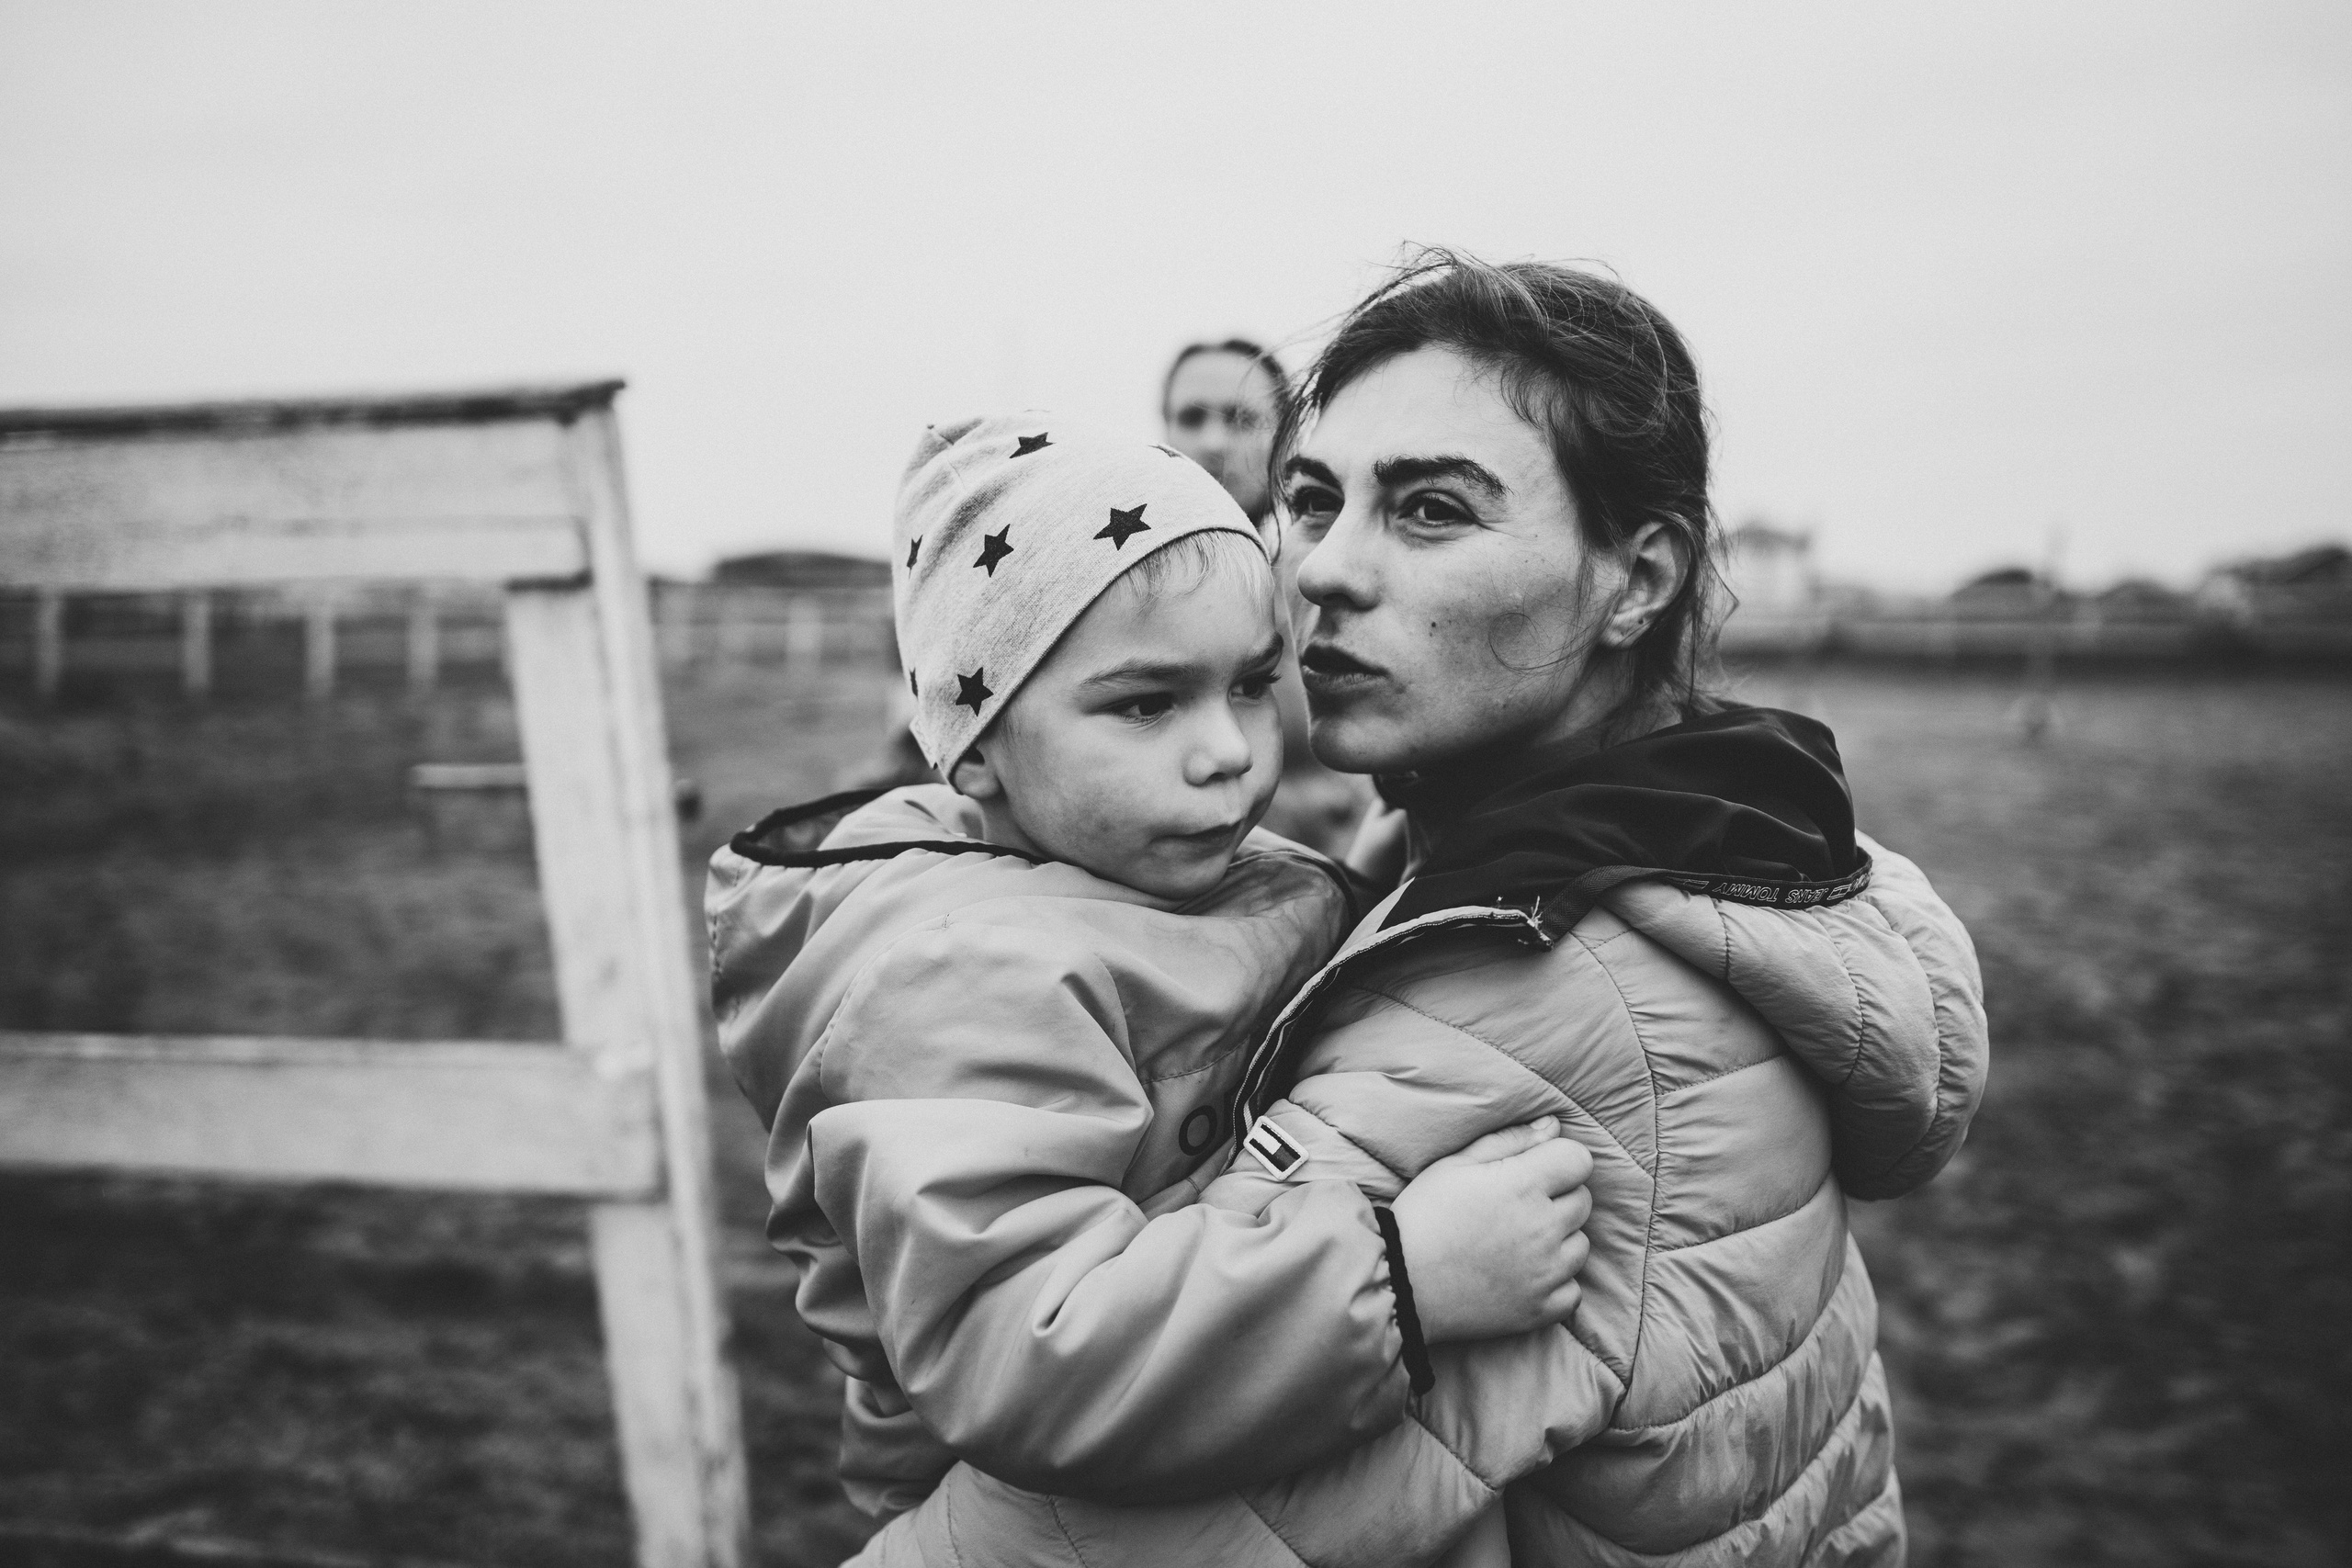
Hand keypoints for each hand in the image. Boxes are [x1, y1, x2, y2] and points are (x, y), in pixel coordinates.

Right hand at [1389, 1117, 1593, 1344]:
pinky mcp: (1541, 1310)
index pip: (1579, 1160)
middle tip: (1517, 1208)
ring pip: (1580, 1245)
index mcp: (1522, 1185)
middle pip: (1582, 1201)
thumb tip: (1553, 1126)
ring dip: (1559, 1241)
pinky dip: (1555, 1284)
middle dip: (1557, 1198)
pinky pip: (1572, 1290)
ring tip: (1517, 1243)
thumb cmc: (1424, 1215)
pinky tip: (1523, 1276)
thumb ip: (1509, 1140)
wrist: (1400, 1281)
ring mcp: (1545, 1273)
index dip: (1560, 1161)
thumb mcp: (1455, 1164)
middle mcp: (1542, 1228)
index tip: (1537, 1171)